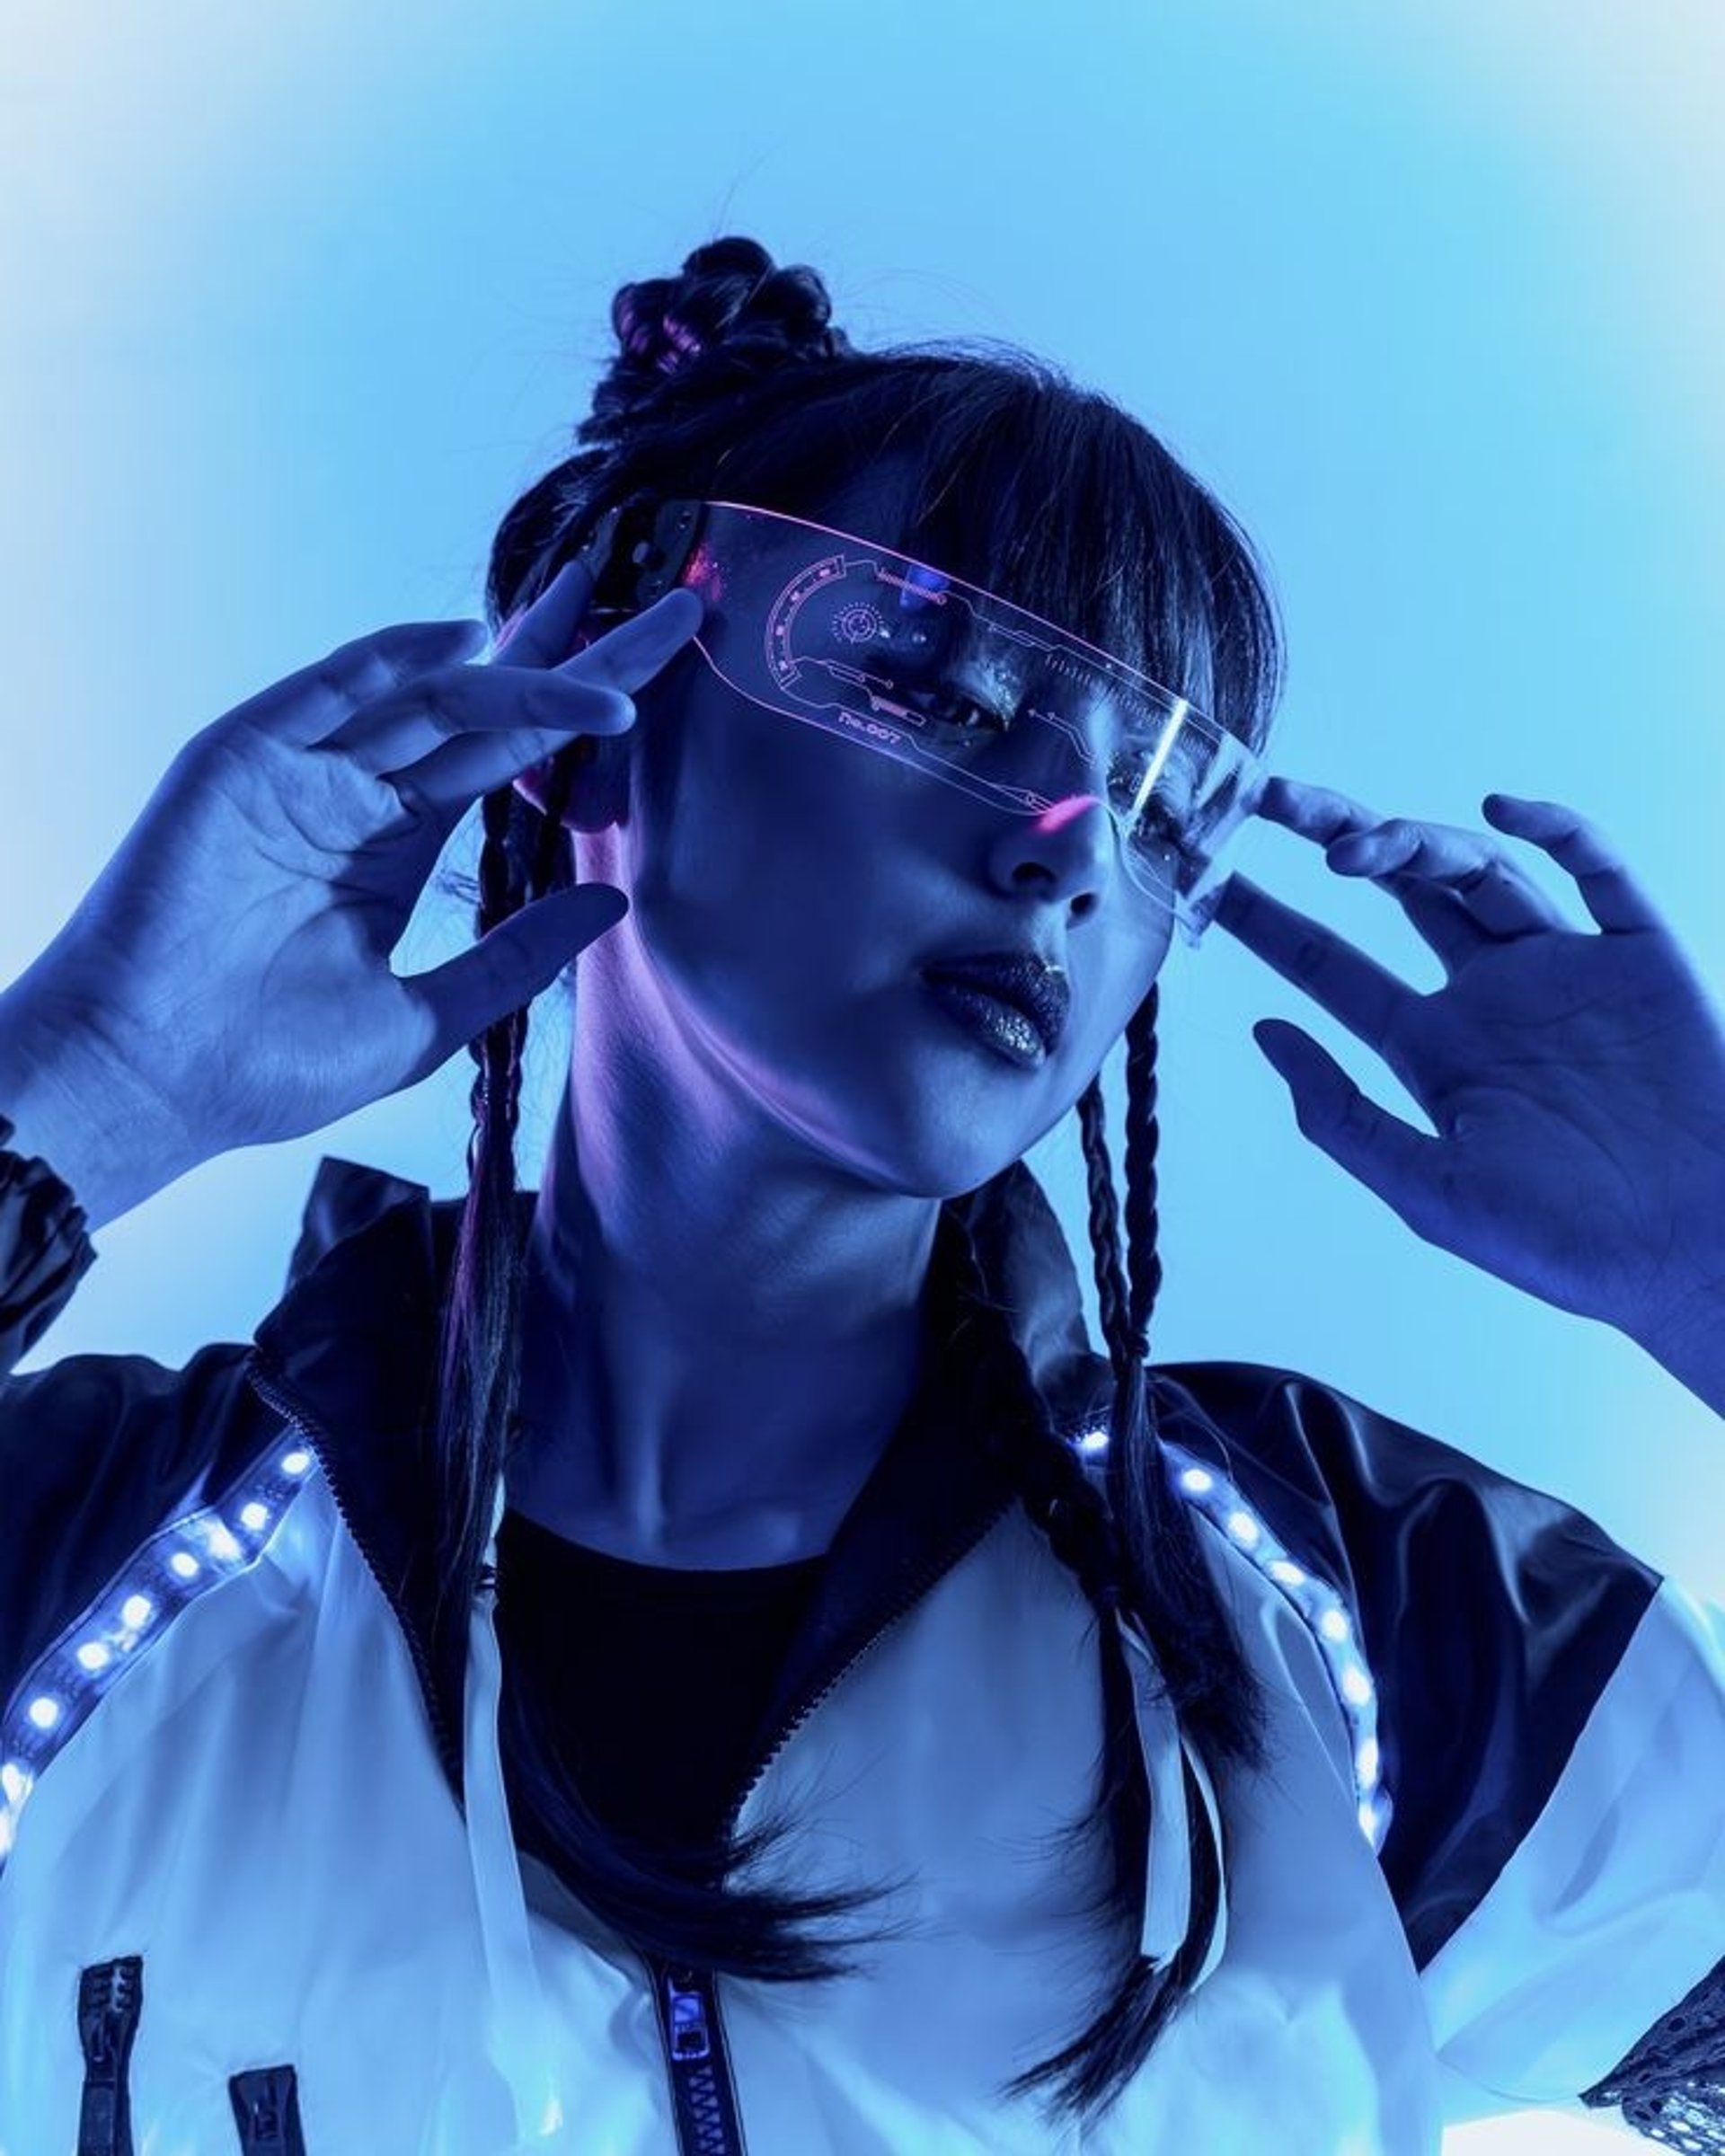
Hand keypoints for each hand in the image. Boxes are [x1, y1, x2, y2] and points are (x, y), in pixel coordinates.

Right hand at [9, 564, 703, 1165]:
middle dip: (580, 654)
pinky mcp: (244, 760)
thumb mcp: (429, 1016)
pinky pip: (327, 693)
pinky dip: (393, 660)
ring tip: (616, 656)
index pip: (513, 755)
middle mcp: (360, 791)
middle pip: (490, 704)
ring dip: (523, 666)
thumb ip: (518, 954)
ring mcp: (304, 770)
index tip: (663, 669)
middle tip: (678, 611)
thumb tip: (617, 899)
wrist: (157, 1083)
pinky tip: (469, 639)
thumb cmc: (273, 1064)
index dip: (586, 709)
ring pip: (429, 693)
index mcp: (399, 841)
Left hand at [1210, 777, 1724, 1353]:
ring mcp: (1563, 969)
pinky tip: (1501, 811)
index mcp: (1432, 1049)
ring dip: (1417, 841)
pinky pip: (1599, 872)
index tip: (1213, 876)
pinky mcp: (1638, 957)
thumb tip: (1263, 1035)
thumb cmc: (1563, 1243)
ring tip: (1357, 847)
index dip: (1271, 920)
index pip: (1331, 966)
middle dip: (1337, 835)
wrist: (1692, 1254)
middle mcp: (1490, 996)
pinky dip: (1557, 830)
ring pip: (1480, 872)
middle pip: (1399, 890)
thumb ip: (1341, 1114)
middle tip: (1270, 800)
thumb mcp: (1425, 1188)